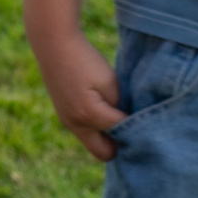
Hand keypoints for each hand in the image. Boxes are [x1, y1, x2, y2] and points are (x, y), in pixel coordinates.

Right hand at [37, 28, 125, 161]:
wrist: (53, 44)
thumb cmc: (85, 59)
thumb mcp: (109, 81)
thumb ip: (120, 104)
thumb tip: (127, 121)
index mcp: (89, 115)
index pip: (122, 132)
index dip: (135, 126)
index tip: (144, 118)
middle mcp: (75, 124)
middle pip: (104, 153)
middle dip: (119, 145)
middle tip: (131, 126)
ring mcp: (67, 122)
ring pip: (93, 143)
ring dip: (106, 135)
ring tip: (116, 114)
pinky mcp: (64, 115)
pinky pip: (85, 132)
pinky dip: (96, 128)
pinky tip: (101, 107)